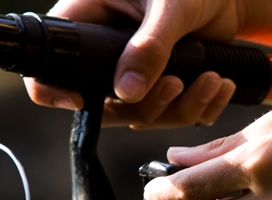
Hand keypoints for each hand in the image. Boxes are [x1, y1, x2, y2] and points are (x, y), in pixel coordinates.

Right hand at [24, 0, 242, 127]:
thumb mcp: (170, 6)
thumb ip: (150, 46)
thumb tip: (127, 92)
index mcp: (88, 23)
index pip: (50, 67)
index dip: (53, 91)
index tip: (80, 101)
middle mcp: (106, 57)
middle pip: (105, 107)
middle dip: (147, 105)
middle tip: (177, 83)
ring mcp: (134, 77)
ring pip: (143, 116)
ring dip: (181, 108)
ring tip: (212, 80)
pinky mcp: (163, 90)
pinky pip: (174, 116)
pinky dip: (201, 108)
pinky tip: (221, 86)